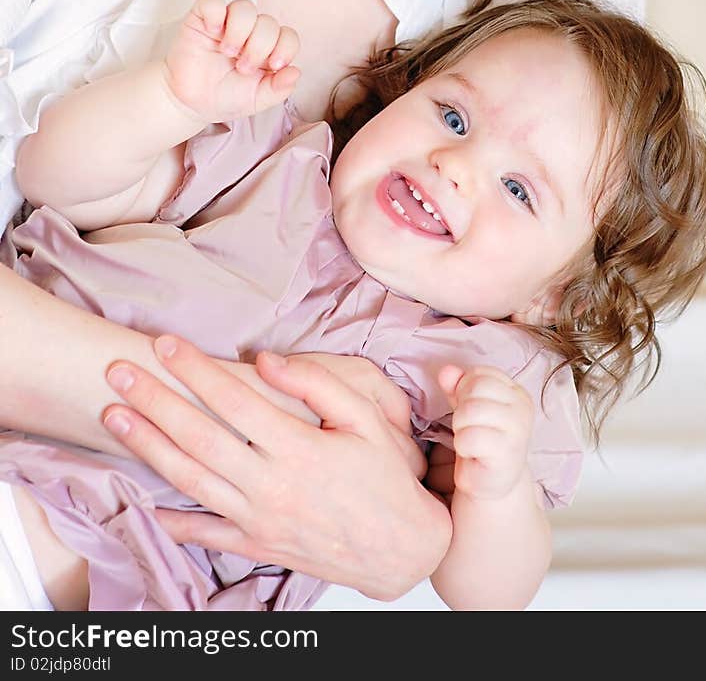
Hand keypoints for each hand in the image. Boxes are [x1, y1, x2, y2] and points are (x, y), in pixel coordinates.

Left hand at [102, 336, 451, 599]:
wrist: (401, 550)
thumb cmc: (387, 479)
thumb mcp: (368, 419)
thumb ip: (318, 385)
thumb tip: (268, 360)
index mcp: (299, 448)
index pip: (233, 399)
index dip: (195, 368)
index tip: (164, 343)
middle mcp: (271, 485)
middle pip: (198, 436)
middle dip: (153, 400)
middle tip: (117, 371)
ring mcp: (258, 520)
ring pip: (190, 480)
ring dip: (147, 446)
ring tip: (115, 417)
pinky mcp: (257, 545)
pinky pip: (204, 533)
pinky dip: (170, 519)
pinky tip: (143, 501)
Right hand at [163, 0, 299, 122]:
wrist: (190, 102)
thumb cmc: (224, 97)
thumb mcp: (257, 100)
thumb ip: (279, 89)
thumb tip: (296, 72)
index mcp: (268, 49)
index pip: (288, 36)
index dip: (286, 48)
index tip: (273, 66)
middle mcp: (250, 32)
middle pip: (268, 22)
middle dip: (259, 47)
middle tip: (242, 68)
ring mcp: (226, 23)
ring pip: (244, 7)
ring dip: (240, 31)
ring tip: (227, 51)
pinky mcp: (202, 18)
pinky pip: (212, 0)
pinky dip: (215, 13)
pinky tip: (212, 32)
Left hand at [439, 364, 533, 501]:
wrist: (493, 484)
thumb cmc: (481, 442)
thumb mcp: (468, 408)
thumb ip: (457, 387)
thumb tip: (446, 371)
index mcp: (516, 392)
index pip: (479, 374)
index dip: (464, 390)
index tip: (469, 410)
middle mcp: (522, 407)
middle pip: (474, 388)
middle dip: (461, 409)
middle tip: (468, 428)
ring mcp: (518, 430)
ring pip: (470, 411)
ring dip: (460, 428)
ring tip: (470, 441)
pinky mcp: (508, 453)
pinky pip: (470, 437)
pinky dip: (463, 446)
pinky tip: (473, 455)